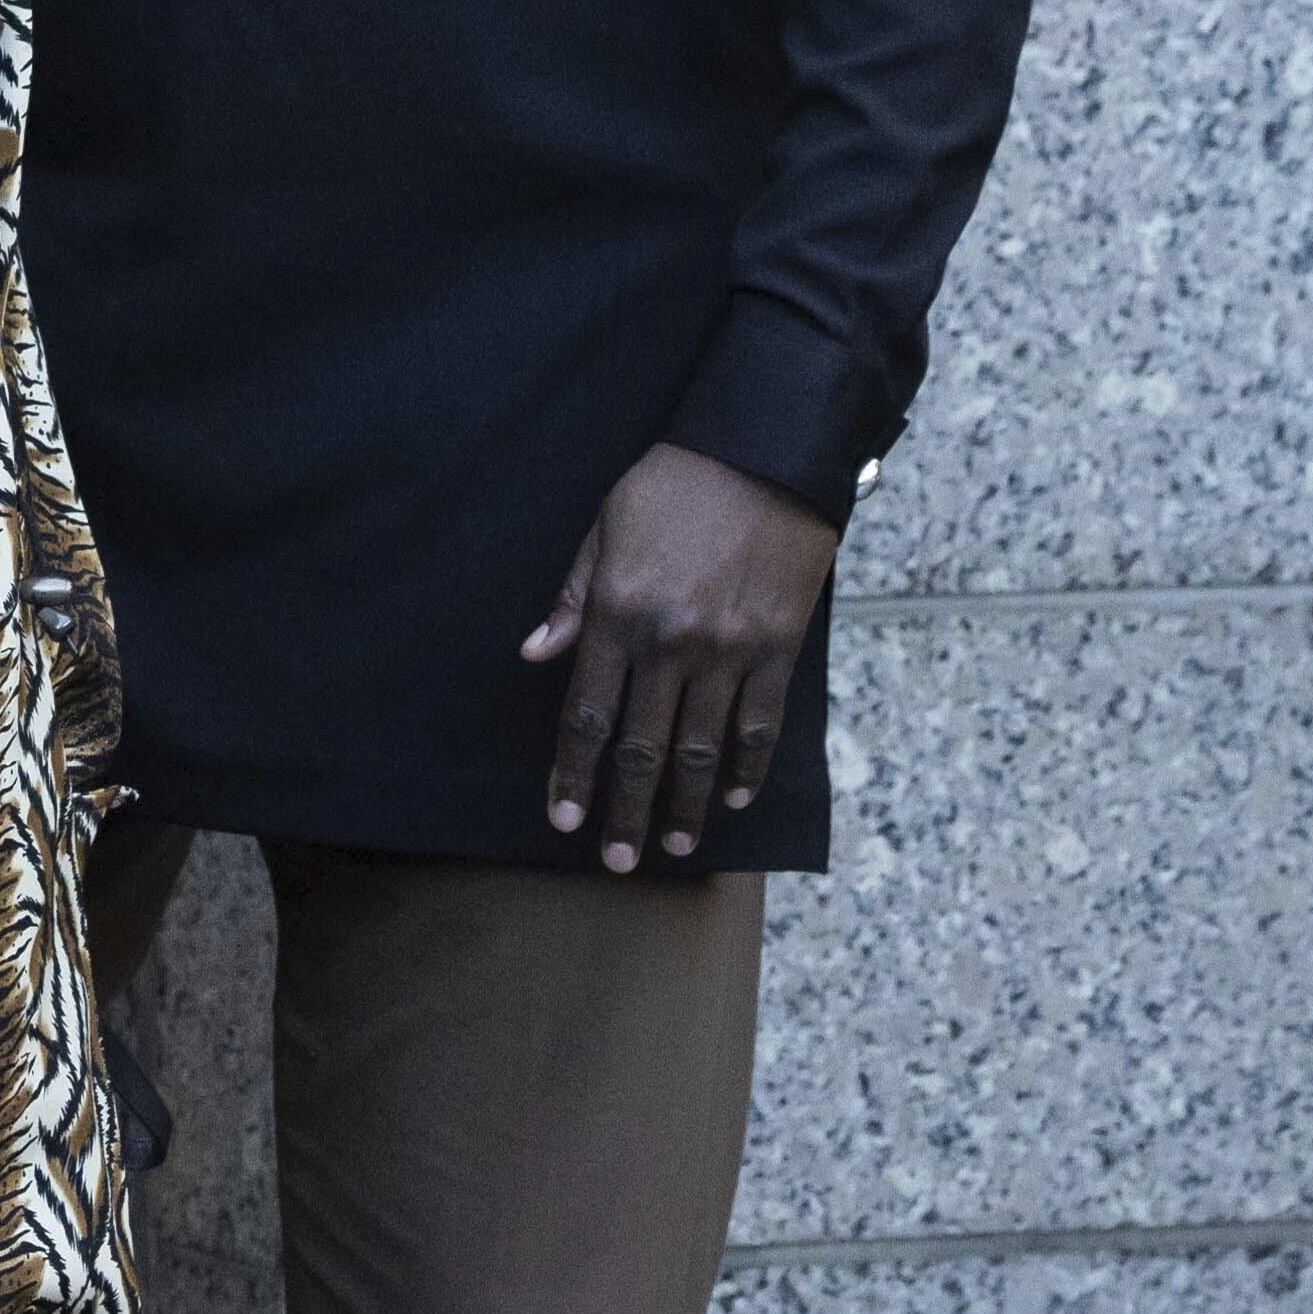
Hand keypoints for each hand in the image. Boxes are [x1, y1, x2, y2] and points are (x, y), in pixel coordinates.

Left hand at [524, 445, 841, 873]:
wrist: (765, 453)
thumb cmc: (674, 485)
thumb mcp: (604, 529)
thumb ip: (573, 599)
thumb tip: (535, 653)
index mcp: (618, 616)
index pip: (587, 716)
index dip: (573, 774)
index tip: (564, 820)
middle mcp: (670, 643)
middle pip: (641, 747)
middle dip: (624, 810)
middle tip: (617, 860)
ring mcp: (728, 649)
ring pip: (700, 748)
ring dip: (683, 804)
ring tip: (672, 845)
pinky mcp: (777, 646)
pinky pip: (760, 722)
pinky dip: (745, 766)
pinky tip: (731, 797)